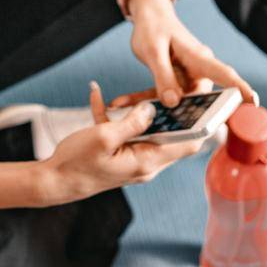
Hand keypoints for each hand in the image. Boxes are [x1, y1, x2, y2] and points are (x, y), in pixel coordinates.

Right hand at [42, 82, 208, 203]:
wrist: (53, 181)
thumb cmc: (76, 163)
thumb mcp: (103, 138)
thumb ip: (132, 123)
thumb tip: (153, 109)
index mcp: (146, 161)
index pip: (188, 144)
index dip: (203, 126)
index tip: (213, 106)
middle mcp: (146, 163)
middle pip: (171, 134)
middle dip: (171, 110)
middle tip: (178, 85)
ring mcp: (134, 158)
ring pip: (147, 130)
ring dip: (136, 112)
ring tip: (122, 97)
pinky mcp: (121, 154)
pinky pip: (126, 132)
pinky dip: (116, 116)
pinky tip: (98, 99)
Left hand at [123, 0, 258, 109]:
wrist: (147, 14)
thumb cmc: (153, 27)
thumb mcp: (153, 50)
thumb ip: (163, 76)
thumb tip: (174, 102)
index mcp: (199, 58)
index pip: (224, 75)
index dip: (239, 90)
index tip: (253, 103)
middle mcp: (198, 70)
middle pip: (199, 99)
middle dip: (183, 117)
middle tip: (164, 132)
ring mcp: (186, 77)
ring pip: (177, 102)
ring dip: (153, 109)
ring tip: (123, 111)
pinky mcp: (175, 81)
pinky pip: (162, 95)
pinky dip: (144, 100)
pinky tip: (120, 103)